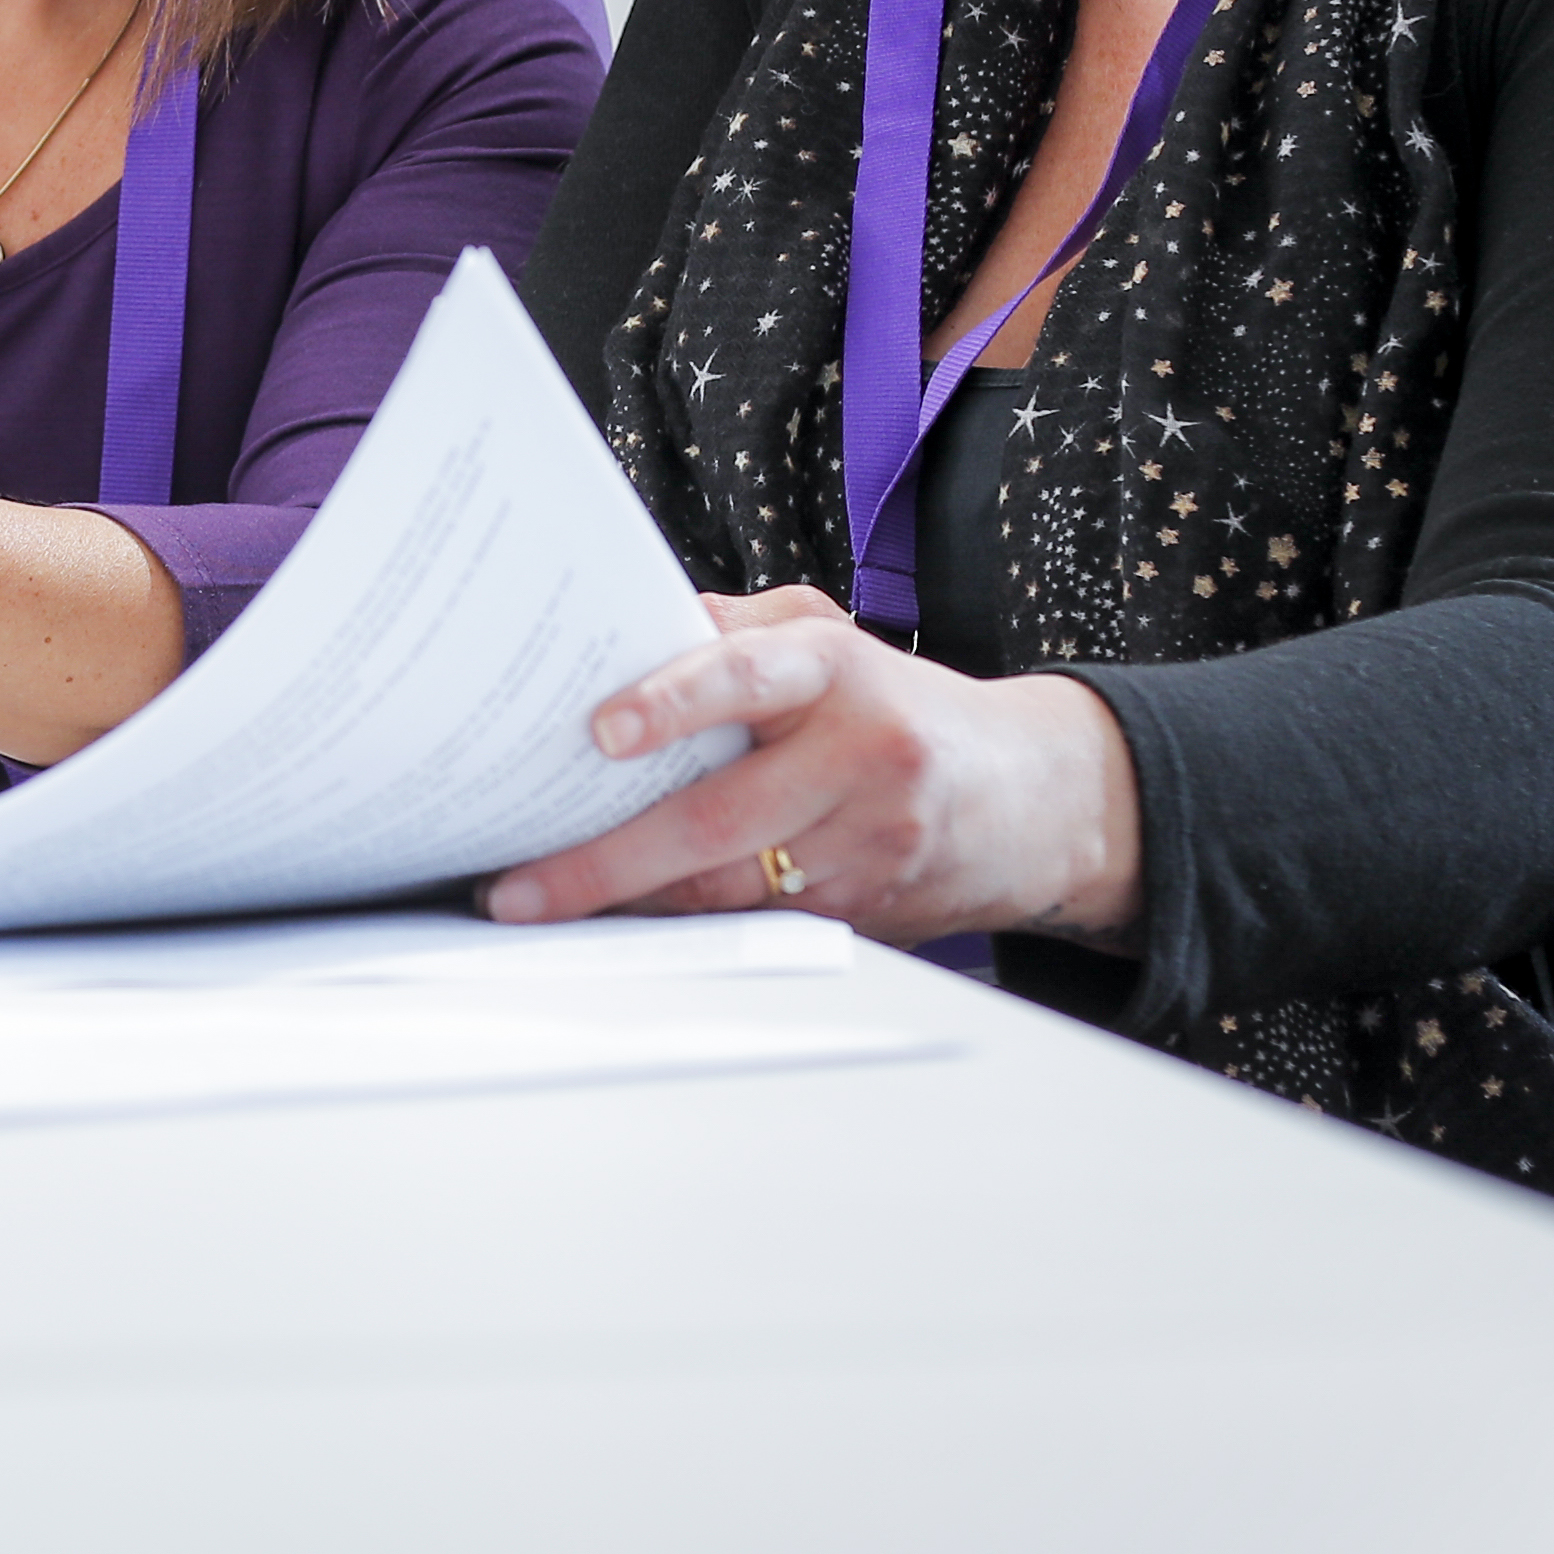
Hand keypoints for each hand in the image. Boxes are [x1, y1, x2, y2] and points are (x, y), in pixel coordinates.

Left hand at [480, 584, 1141, 945]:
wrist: (1037, 799)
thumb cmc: (898, 706)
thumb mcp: (829, 639)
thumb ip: (734, 632)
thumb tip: (626, 629)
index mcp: (839, 671)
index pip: (748, 676)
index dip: (673, 701)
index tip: (600, 731)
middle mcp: (860, 759)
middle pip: (717, 820)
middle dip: (604, 862)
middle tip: (517, 887)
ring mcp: (867, 846)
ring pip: (728, 888)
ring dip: (627, 904)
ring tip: (537, 907)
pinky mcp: (867, 912)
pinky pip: (755, 921)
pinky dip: (682, 923)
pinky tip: (618, 923)